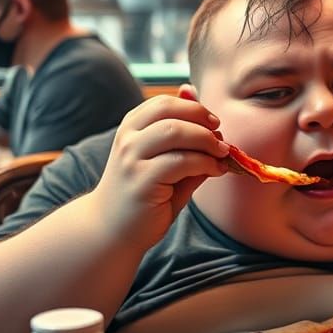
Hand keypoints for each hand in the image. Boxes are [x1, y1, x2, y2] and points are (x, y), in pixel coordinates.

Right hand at [90, 92, 228, 247]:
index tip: (213, 123)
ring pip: (175, 132)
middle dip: (202, 120)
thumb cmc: (146, 195)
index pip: (165, 102)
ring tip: (222, 154)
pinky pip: (180, 162)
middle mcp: (128, 138)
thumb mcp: (167, 162)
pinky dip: (205, 163)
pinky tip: (215, 170)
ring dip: (207, 141)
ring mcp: (131, 159)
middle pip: (170, 111)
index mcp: (132, 128)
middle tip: (221, 138)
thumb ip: (187, 142)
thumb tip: (212, 119)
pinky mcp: (141, 181)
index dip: (194, 108)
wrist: (111, 231)